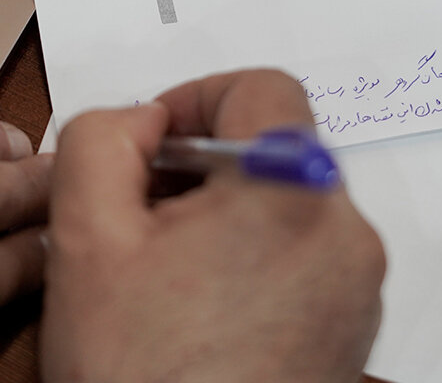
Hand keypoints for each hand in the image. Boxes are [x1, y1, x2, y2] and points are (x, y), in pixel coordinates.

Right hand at [41, 70, 383, 382]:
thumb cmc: (136, 372)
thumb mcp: (82, 235)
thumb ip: (100, 138)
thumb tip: (141, 118)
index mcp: (291, 195)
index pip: (262, 87)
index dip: (195, 98)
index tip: (151, 144)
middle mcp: (346, 236)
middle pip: (276, 147)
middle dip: (202, 165)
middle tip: (141, 213)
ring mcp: (358, 288)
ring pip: (289, 202)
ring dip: (226, 213)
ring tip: (164, 270)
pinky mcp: (354, 328)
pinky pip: (307, 255)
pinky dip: (255, 256)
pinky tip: (199, 305)